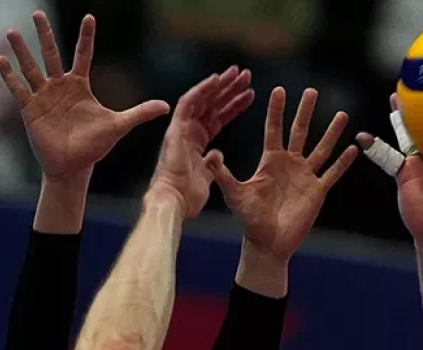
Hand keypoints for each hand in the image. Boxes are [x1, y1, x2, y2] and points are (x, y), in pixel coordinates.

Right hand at [0, 13, 170, 180]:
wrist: (74, 166)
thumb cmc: (94, 146)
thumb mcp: (119, 125)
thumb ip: (140, 113)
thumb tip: (167, 106)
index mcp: (80, 86)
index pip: (83, 54)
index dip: (86, 36)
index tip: (89, 16)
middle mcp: (60, 86)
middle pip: (51, 54)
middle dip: (44, 34)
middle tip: (36, 13)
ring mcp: (43, 96)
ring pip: (31, 67)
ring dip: (21, 50)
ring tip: (11, 31)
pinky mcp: (30, 109)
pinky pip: (18, 89)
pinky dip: (9, 76)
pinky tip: (0, 59)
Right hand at [149, 67, 254, 216]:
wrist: (173, 203)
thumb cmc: (187, 196)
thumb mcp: (207, 177)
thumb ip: (212, 164)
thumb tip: (217, 154)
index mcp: (195, 143)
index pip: (217, 119)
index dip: (233, 106)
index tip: (250, 95)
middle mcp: (188, 132)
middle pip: (212, 105)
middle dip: (229, 90)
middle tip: (246, 76)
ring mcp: (181, 129)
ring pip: (202, 99)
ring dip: (220, 85)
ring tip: (239, 73)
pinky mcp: (176, 129)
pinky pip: (189, 103)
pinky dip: (203, 89)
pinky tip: (217, 78)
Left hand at [209, 87, 357, 262]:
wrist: (267, 242)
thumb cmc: (249, 219)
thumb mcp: (234, 194)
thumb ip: (223, 174)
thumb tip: (211, 155)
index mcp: (270, 161)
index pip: (274, 129)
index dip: (276, 111)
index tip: (280, 90)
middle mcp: (289, 163)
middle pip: (300, 132)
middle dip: (305, 111)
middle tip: (312, 91)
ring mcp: (305, 176)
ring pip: (321, 148)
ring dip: (331, 132)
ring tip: (342, 114)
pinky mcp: (317, 191)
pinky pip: (332, 173)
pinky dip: (343, 162)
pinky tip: (354, 148)